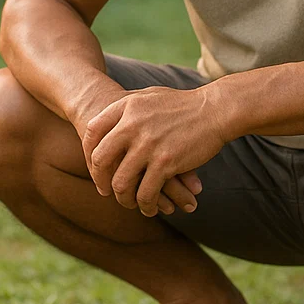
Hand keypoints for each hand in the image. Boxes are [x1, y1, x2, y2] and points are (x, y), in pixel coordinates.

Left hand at [82, 86, 225, 216]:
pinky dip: (146, 204)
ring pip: (121, 182)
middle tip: (106, 191)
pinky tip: (149, 207)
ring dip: (123, 198)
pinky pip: (146, 192)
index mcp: (125, 106)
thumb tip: (106, 117)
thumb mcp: (148, 95)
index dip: (88, 152)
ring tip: (130, 202)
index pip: (92, 132)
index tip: (95, 166)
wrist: (215, 110)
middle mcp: (132, 125)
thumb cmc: (181, 104)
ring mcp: (148, 145)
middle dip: (100, 180)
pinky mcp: (166, 162)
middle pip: (101, 160)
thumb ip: (126, 106)